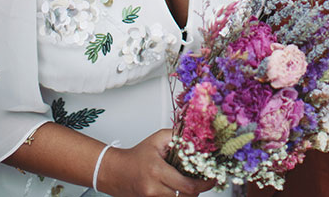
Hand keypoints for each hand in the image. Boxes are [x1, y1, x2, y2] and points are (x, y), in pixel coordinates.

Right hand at [98, 129, 215, 196]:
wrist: (116, 171)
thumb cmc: (136, 155)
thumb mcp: (157, 139)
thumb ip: (177, 136)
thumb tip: (195, 137)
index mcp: (157, 171)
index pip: (187, 186)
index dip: (204, 184)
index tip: (212, 179)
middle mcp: (154, 189)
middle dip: (198, 189)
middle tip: (205, 180)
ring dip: (188, 193)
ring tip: (190, 182)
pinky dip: (178, 196)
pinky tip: (180, 188)